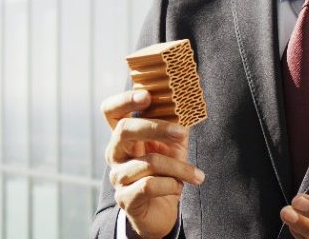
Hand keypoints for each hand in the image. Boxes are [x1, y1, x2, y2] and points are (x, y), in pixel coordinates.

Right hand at [101, 89, 204, 238]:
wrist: (161, 212)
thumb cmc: (165, 174)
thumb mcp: (172, 146)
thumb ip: (176, 127)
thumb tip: (188, 108)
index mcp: (124, 136)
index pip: (111, 111)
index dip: (124, 100)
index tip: (147, 96)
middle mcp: (115, 153)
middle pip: (124, 129)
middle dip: (156, 128)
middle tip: (181, 133)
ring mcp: (117, 176)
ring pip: (148, 162)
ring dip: (179, 168)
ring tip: (196, 175)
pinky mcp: (125, 198)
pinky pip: (149, 185)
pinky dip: (170, 185)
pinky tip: (178, 188)